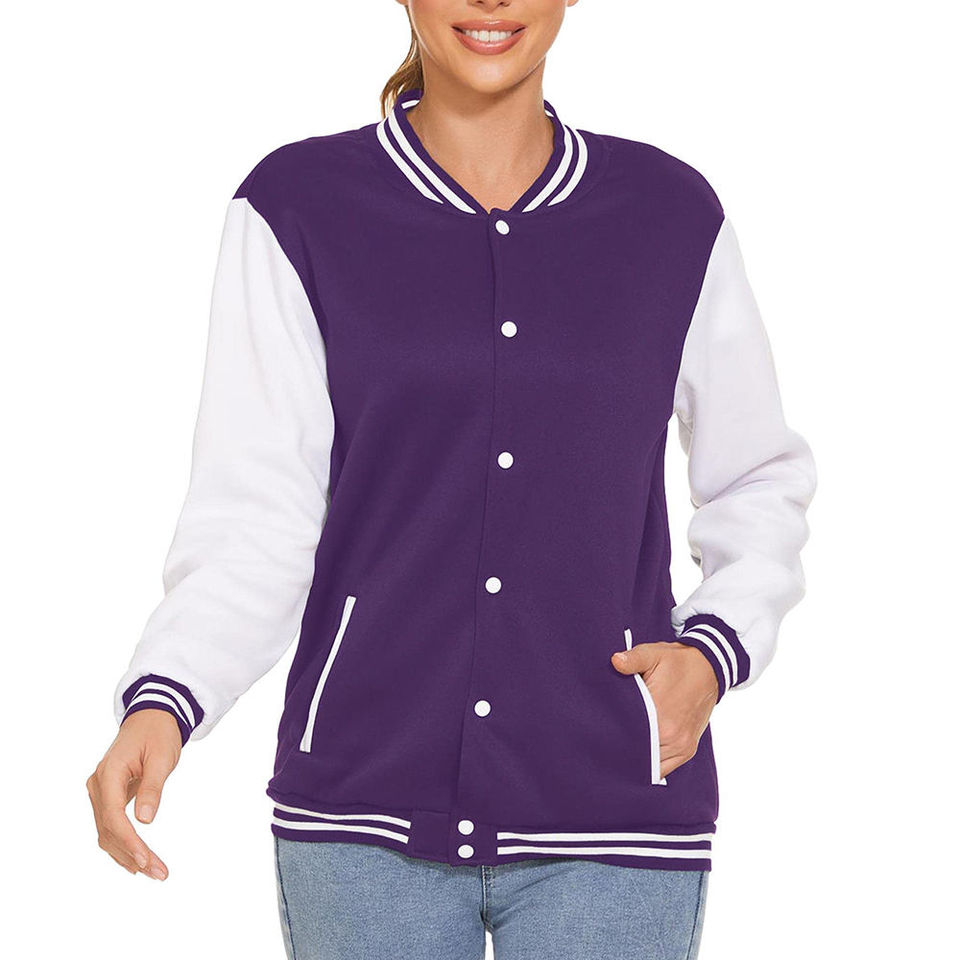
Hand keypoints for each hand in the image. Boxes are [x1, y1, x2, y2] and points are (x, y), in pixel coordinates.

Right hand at [87, 709, 181, 878]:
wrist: (151, 717)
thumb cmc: (158, 733)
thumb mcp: (162, 757)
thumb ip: (153, 786)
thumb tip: (145, 819)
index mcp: (109, 773)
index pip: (113, 816)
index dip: (129, 841)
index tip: (146, 859)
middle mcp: (98, 785)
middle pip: (109, 830)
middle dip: (133, 854)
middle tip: (159, 873)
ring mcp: (100, 792)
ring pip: (107, 832)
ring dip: (128, 855)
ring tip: (154, 872)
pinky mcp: (108, 796)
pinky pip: (110, 826)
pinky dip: (123, 845)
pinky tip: (137, 861)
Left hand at [611, 642, 718, 778]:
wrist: (709, 668)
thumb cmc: (676, 661)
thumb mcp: (653, 654)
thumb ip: (632, 659)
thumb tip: (615, 661)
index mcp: (661, 715)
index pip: (629, 739)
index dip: (613, 738)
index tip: (600, 734)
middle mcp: (673, 737)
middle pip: (639, 756)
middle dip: (622, 751)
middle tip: (604, 743)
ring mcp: (682, 746)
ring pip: (652, 766)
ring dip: (637, 760)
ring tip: (620, 747)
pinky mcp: (688, 749)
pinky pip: (665, 768)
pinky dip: (652, 764)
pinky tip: (638, 753)